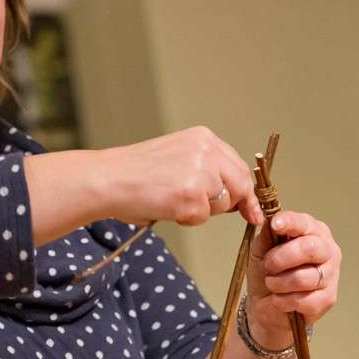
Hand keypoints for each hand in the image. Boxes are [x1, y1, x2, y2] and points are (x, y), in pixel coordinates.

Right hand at [95, 126, 263, 225]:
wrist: (108, 179)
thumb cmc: (135, 173)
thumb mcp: (177, 158)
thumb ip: (206, 170)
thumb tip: (237, 197)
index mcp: (203, 138)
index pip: (238, 166)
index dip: (245, 189)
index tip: (251, 207)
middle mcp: (206, 151)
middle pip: (240, 185)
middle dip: (234, 203)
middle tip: (215, 211)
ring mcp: (201, 173)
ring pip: (223, 203)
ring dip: (202, 211)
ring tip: (172, 200)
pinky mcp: (192, 195)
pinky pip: (202, 218)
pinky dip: (186, 219)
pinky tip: (165, 206)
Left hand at [243, 211, 340, 348]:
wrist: (266, 305)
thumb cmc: (268, 272)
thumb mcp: (261, 249)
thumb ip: (267, 234)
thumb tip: (271, 221)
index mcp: (313, 231)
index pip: (304, 223)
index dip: (290, 222)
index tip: (276, 224)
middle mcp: (328, 250)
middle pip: (308, 249)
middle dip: (280, 258)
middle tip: (268, 265)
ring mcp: (331, 275)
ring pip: (302, 278)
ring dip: (278, 283)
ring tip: (272, 283)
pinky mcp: (328, 299)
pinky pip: (304, 300)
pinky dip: (283, 301)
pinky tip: (280, 299)